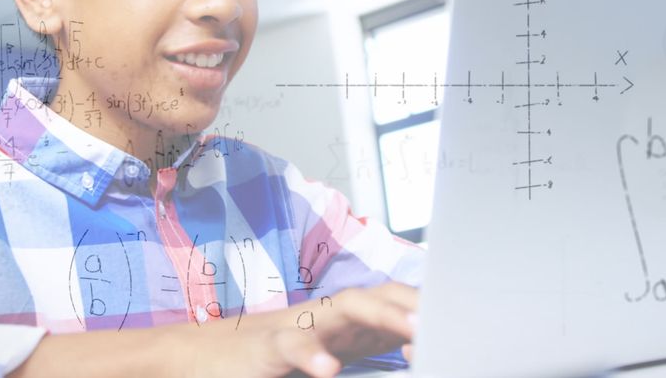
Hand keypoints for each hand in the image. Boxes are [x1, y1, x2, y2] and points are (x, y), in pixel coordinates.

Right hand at [10, 282, 417, 377]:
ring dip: (382, 316)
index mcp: (343, 322)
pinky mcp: (266, 349)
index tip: (466, 320)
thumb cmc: (266, 361)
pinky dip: (312, 355)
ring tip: (415, 333)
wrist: (199, 358)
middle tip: (454, 320)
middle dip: (415, 303)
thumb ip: (365, 349)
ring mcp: (297, 327)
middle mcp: (325, 316)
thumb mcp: (323, 354)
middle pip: (379, 294)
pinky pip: (292, 346)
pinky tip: (328, 371)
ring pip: (345, 308)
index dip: (426, 307)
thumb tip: (413, 348)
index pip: (392, 303)